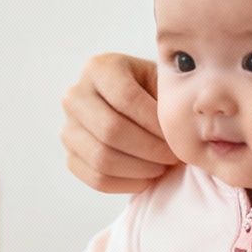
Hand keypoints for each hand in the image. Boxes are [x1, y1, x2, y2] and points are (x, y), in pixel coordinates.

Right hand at [61, 52, 177, 193]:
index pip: (126, 98)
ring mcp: (69, 127)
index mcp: (98, 68)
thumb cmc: (154, 92)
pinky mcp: (71, 156)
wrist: (135, 107)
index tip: (177, 136)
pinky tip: (148, 177)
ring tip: (163, 166)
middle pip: (111, 130)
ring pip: (102, 158)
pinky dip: (127, 183)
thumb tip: (182, 126)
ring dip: (140, 168)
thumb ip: (169, 97)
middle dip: (149, 149)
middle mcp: (75, 95)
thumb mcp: (162, 81)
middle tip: (173, 156)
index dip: (154, 123)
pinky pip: (96, 178)